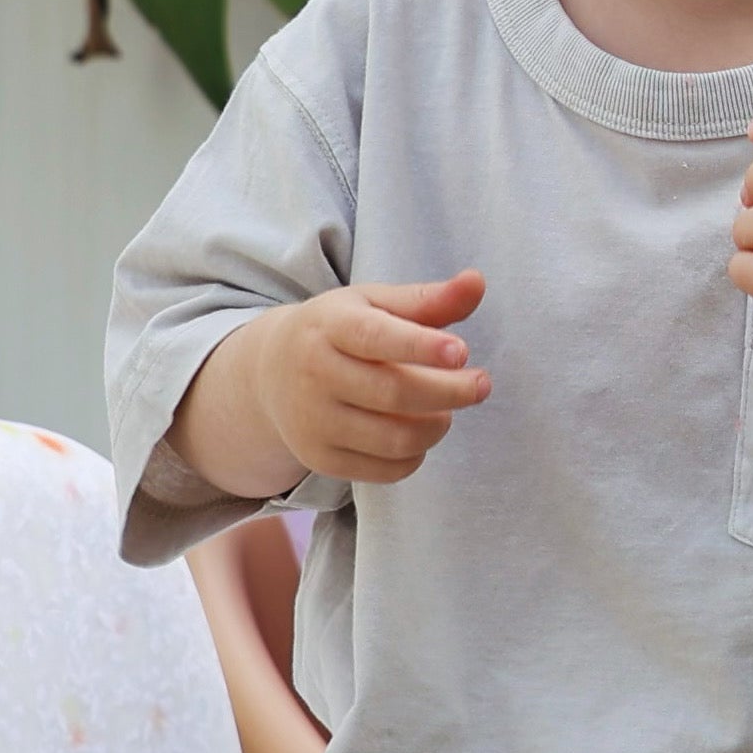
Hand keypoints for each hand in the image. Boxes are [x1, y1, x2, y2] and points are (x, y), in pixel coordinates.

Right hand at [245, 269, 489, 485]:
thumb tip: (477, 282)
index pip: (374, 337)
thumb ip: (428, 299)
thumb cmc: (339, 331)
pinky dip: (416, 454)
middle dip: (450, 392)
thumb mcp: (374, 304)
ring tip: (444, 409)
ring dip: (437, 426)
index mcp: (328, 326)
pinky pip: (387, 470)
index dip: (420, 346)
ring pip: (396, 439)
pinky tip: (417, 431)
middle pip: (394, 394)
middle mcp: (313, 374)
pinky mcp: (321, 459)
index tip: (462, 352)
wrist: (271, 374)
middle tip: (481, 384)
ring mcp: (313, 422)